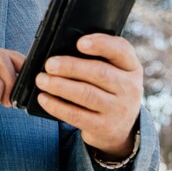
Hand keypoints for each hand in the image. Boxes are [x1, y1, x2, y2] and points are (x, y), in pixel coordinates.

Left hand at [35, 34, 142, 158]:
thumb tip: (56, 50)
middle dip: (71, 67)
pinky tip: (43, 98)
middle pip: (99, 73)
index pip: (121, 50)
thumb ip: (92, 56)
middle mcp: (130, 87)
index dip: (101, 44)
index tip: (79, 43)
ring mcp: (119, 110)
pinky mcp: (104, 127)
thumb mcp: (111, 69)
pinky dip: (57, 106)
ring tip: (41, 80)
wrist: (120, 127)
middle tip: (49, 64)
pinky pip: (77, 116)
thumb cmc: (106, 87)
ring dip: (60, 86)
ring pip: (87, 94)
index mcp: (130, 66)